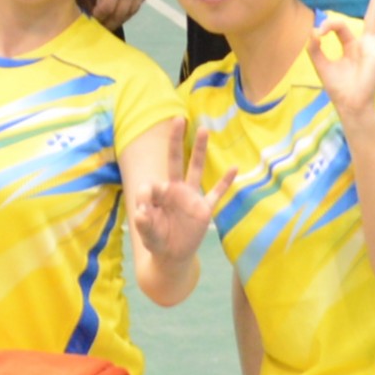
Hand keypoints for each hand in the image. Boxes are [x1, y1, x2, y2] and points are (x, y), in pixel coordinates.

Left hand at [128, 116, 234, 269]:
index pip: (153, 184)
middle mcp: (176, 190)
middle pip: (176, 160)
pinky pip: (216, 193)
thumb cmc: (156, 241)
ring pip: (196, 169)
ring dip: (200, 150)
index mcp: (159, 194)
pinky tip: (234, 168)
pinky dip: (225, 182)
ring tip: (203, 130)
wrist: (172, 255)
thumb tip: (139, 213)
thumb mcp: (147, 234)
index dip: (147, 196)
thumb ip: (144, 224)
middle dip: (176, 140)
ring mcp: (191, 197)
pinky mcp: (204, 209)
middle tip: (177, 119)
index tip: (144, 211)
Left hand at [306, 0, 374, 122]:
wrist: (348, 103)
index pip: (341, 26)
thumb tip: (313, 31)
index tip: (319, 33)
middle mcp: (365, 44)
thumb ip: (314, 48)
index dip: (329, 25)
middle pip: (372, 16)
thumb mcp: (321, 64)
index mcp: (351, 45)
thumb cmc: (338, 87)